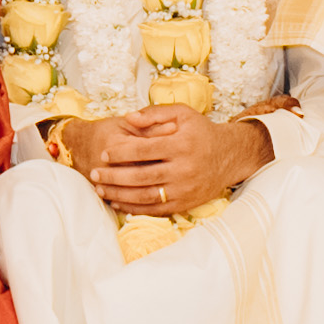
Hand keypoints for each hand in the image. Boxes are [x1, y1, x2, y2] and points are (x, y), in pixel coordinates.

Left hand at [67, 108, 271, 221]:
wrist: (228, 156)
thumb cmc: (200, 132)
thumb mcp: (182, 114)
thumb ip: (154, 113)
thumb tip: (129, 118)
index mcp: (181, 145)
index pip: (144, 151)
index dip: (121, 153)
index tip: (104, 154)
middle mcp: (184, 169)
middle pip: (142, 176)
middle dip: (114, 176)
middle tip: (95, 174)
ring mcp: (185, 189)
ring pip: (146, 196)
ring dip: (120, 195)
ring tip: (101, 190)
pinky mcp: (185, 204)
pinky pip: (156, 209)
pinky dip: (135, 208)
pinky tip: (119, 203)